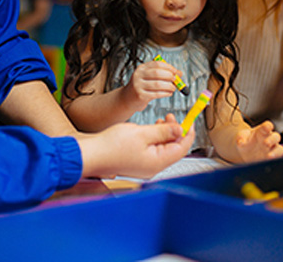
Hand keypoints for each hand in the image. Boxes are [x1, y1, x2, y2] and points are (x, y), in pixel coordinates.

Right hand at [77, 117, 194, 178]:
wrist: (91, 155)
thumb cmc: (112, 146)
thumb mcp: (142, 133)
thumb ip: (164, 131)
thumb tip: (180, 129)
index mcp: (157, 162)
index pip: (182, 147)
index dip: (188, 132)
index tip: (190, 118)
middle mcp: (153, 167)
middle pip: (174, 148)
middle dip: (175, 131)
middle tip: (170, 115)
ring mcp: (145, 166)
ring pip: (164, 148)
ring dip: (165, 133)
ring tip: (160, 120)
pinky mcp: (138, 162)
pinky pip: (153, 150)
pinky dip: (155, 138)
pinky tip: (150, 129)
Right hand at [124, 58, 178, 111]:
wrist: (127, 99)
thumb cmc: (142, 86)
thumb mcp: (150, 77)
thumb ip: (163, 73)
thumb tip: (179, 73)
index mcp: (142, 68)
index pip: (158, 64)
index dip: (169, 67)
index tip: (176, 72)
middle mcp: (138, 75)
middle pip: (158, 73)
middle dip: (170, 76)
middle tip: (176, 80)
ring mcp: (138, 85)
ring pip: (158, 84)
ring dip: (169, 86)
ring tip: (173, 88)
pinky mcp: (140, 95)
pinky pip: (156, 94)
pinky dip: (166, 93)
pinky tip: (169, 93)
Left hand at [235, 120, 282, 162]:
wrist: (245, 152)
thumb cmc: (244, 141)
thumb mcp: (240, 138)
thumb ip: (241, 138)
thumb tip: (240, 142)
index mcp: (262, 130)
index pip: (267, 126)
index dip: (268, 126)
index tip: (267, 127)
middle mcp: (269, 138)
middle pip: (276, 136)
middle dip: (272, 139)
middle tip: (266, 143)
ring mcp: (272, 148)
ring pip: (279, 149)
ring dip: (276, 152)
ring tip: (269, 156)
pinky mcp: (272, 157)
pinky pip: (277, 158)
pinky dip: (274, 160)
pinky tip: (268, 162)